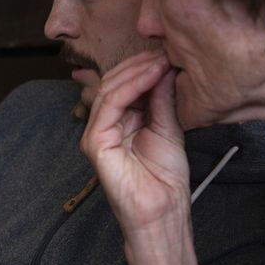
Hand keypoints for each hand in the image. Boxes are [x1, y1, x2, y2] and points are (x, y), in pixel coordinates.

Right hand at [81, 50, 190, 243]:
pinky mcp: (95, 142)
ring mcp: (95, 133)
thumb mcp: (168, 128)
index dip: (144, 66)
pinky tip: (152, 76)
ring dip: (137, 71)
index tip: (169, 53)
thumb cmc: (165, 179)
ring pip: (110, 88)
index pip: (124, 84)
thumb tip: (164, 68)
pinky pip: (110, 104)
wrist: (162, 212)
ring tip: (162, 61)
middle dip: (140, 64)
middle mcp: (103, 124)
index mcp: (118, 121)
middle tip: (166, 52)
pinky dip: (131, 86)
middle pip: (114, 82)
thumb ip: (162, 99)